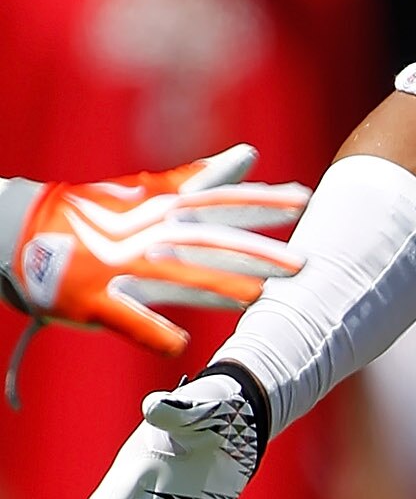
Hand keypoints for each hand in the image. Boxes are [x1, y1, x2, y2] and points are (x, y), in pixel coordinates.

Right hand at [10, 145, 307, 359]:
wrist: (22, 234)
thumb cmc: (98, 217)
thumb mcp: (152, 194)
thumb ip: (203, 179)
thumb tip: (249, 155)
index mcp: (162, 211)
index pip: (220, 202)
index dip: (261, 202)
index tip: (304, 200)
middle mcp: (147, 235)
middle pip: (209, 241)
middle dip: (256, 252)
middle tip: (302, 265)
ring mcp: (120, 268)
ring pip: (174, 278)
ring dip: (216, 287)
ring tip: (257, 300)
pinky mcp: (94, 300)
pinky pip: (126, 317)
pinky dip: (151, 330)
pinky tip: (181, 343)